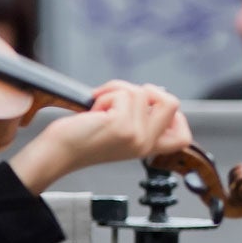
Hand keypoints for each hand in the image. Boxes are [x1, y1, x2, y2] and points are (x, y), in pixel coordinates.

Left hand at [11, 82, 190, 191]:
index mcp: (146, 147)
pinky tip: (94, 111)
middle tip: (124, 97)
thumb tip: (151, 93)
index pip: (183, 138)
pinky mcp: (122, 125)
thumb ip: (139, 119)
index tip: (154, 105)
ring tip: (100, 108)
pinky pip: (123, 93)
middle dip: (148, 90)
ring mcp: (135, 134)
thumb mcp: (120, 133)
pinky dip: (105, 94)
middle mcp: (144, 143)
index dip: (177, 116)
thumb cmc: (81, 140)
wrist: (58, 152)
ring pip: (141, 92)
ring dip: (116, 91)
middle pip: (172, 103)